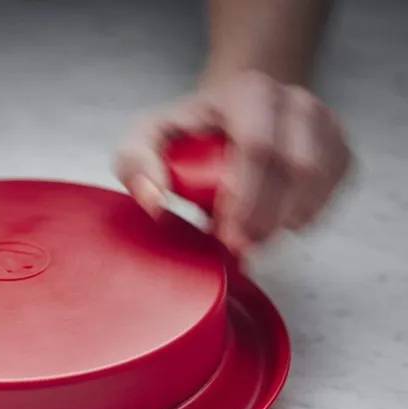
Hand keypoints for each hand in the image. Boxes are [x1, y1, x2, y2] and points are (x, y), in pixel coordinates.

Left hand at [114, 70, 351, 252]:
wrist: (231, 114)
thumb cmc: (187, 133)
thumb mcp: (145, 140)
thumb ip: (137, 165)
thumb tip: (155, 202)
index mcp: (247, 94)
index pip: (258, 147)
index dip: (245, 199)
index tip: (225, 234)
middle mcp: (293, 100)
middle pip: (296, 167)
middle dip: (267, 219)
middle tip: (242, 248)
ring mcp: (323, 121)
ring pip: (321, 179)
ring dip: (289, 220)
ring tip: (258, 238)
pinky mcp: (337, 144)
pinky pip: (337, 185)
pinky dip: (310, 214)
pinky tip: (282, 224)